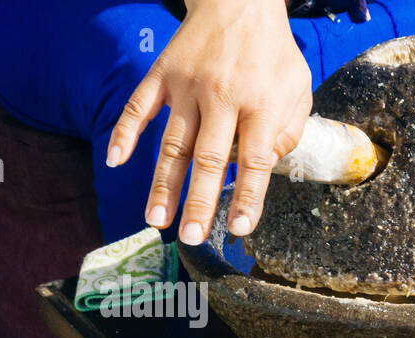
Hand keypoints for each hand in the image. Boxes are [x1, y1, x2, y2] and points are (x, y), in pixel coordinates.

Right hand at [105, 0, 312, 242]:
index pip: (253, 162)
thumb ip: (287, 133)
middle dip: (197, 202)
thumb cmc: (273, 56)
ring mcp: (188, 86)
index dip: (246, 197)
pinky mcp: (163, 74)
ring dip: (162, 183)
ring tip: (156, 220)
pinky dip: (126, 132)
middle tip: (189, 237)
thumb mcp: (298, 91)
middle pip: (207, 159)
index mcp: (260, 106)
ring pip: (172, 142)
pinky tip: (116, 161)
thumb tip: (262, 169)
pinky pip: (139, 106)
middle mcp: (222, 98)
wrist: (240, 3)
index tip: (238, 228)